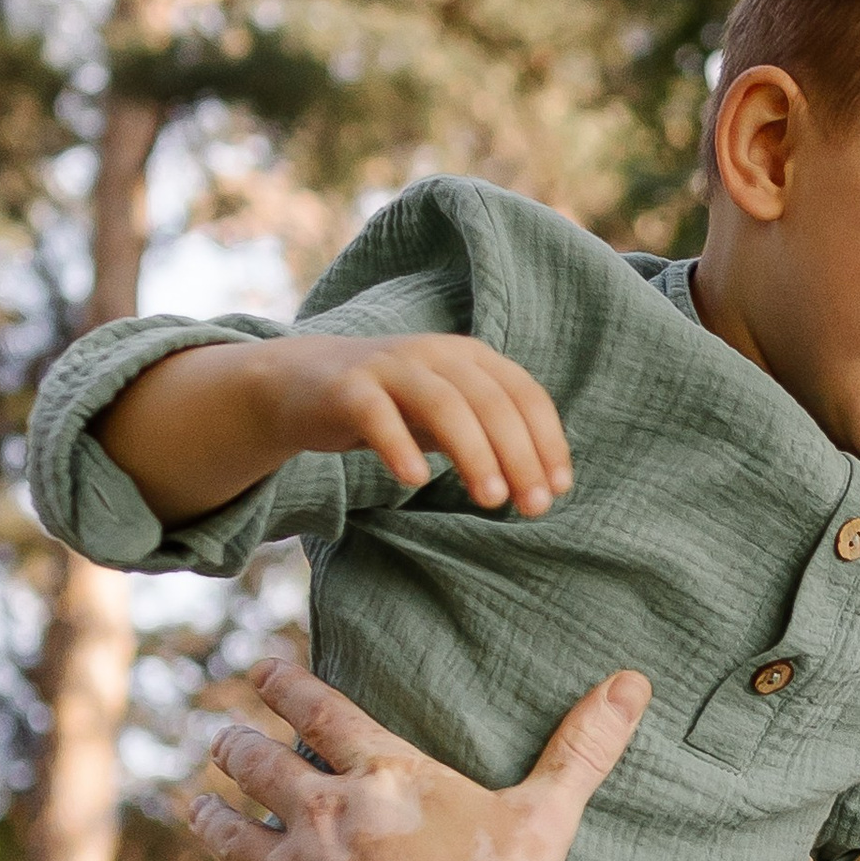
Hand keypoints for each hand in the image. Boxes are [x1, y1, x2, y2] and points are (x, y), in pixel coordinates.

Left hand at [163, 657, 648, 860]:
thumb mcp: (543, 823)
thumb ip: (581, 751)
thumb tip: (632, 682)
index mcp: (383, 777)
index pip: (326, 713)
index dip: (291, 685)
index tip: (262, 667)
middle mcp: (321, 812)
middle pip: (263, 764)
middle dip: (239, 745)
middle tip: (221, 735)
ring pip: (227, 829)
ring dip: (208, 811)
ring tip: (193, 797)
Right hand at [253, 332, 572, 512]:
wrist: (301, 385)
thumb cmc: (391, 405)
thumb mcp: (449, 415)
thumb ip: (491, 437)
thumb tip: (546, 483)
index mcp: (469, 357)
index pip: (524, 394)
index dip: (547, 441)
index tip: (558, 489)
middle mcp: (434, 353)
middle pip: (491, 401)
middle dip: (519, 455)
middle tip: (533, 507)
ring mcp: (389, 367)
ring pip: (443, 403)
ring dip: (474, 452)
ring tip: (490, 499)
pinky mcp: (347, 388)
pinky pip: (377, 415)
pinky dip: (399, 446)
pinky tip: (416, 480)